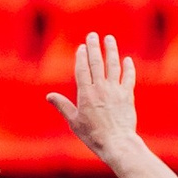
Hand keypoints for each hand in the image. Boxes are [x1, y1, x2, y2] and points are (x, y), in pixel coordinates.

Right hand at [46, 33, 137, 160]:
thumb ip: (63, 106)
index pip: (83, 70)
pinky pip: (128, 77)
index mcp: (86, 94)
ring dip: (111, 50)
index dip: (81, 57)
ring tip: (109, 39)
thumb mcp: (74, 122)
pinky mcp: (128, 95)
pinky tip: (126, 60)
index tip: (82, 47)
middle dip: (94, 47)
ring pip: (113, 65)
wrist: (116, 142)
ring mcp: (115, 90)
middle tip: (93, 35)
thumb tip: (49, 96)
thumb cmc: (93, 135)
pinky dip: (128, 67)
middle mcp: (101, 88)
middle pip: (97, 63)